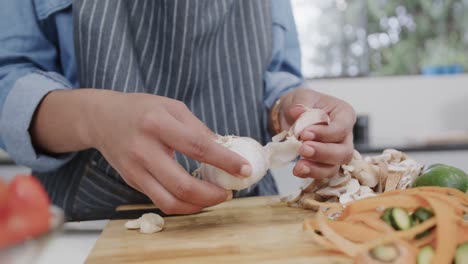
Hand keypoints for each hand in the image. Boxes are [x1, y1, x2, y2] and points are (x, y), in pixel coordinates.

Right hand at [86, 92, 250, 213]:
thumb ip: (197, 129)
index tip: (245, 170)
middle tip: (230, 192)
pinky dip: (183, 204)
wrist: (102, 118)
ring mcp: (135, 169)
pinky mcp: (132, 181)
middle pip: (182, 185)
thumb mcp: (172, 107)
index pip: (197, 147)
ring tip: (215, 198)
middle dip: (212, 195)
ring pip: (170, 201)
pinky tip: (197, 197)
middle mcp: (143, 149)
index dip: (225, 161)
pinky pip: (160, 201)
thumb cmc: (142, 109)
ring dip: (198, 205)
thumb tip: (224, 150)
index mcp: (157, 124)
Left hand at [276, 88, 355, 178]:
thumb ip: (301, 104)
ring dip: (317, 168)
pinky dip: (311, 173)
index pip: (341, 128)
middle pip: (344, 151)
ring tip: (298, 166)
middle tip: (303, 148)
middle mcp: (345, 135)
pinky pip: (323, 172)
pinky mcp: (326, 162)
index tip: (304, 134)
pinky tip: (298, 170)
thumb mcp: (301, 97)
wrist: (292, 114)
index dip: (324, 134)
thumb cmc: (303, 103)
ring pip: (335, 166)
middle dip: (323, 152)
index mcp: (344, 114)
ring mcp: (337, 150)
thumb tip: (297, 111)